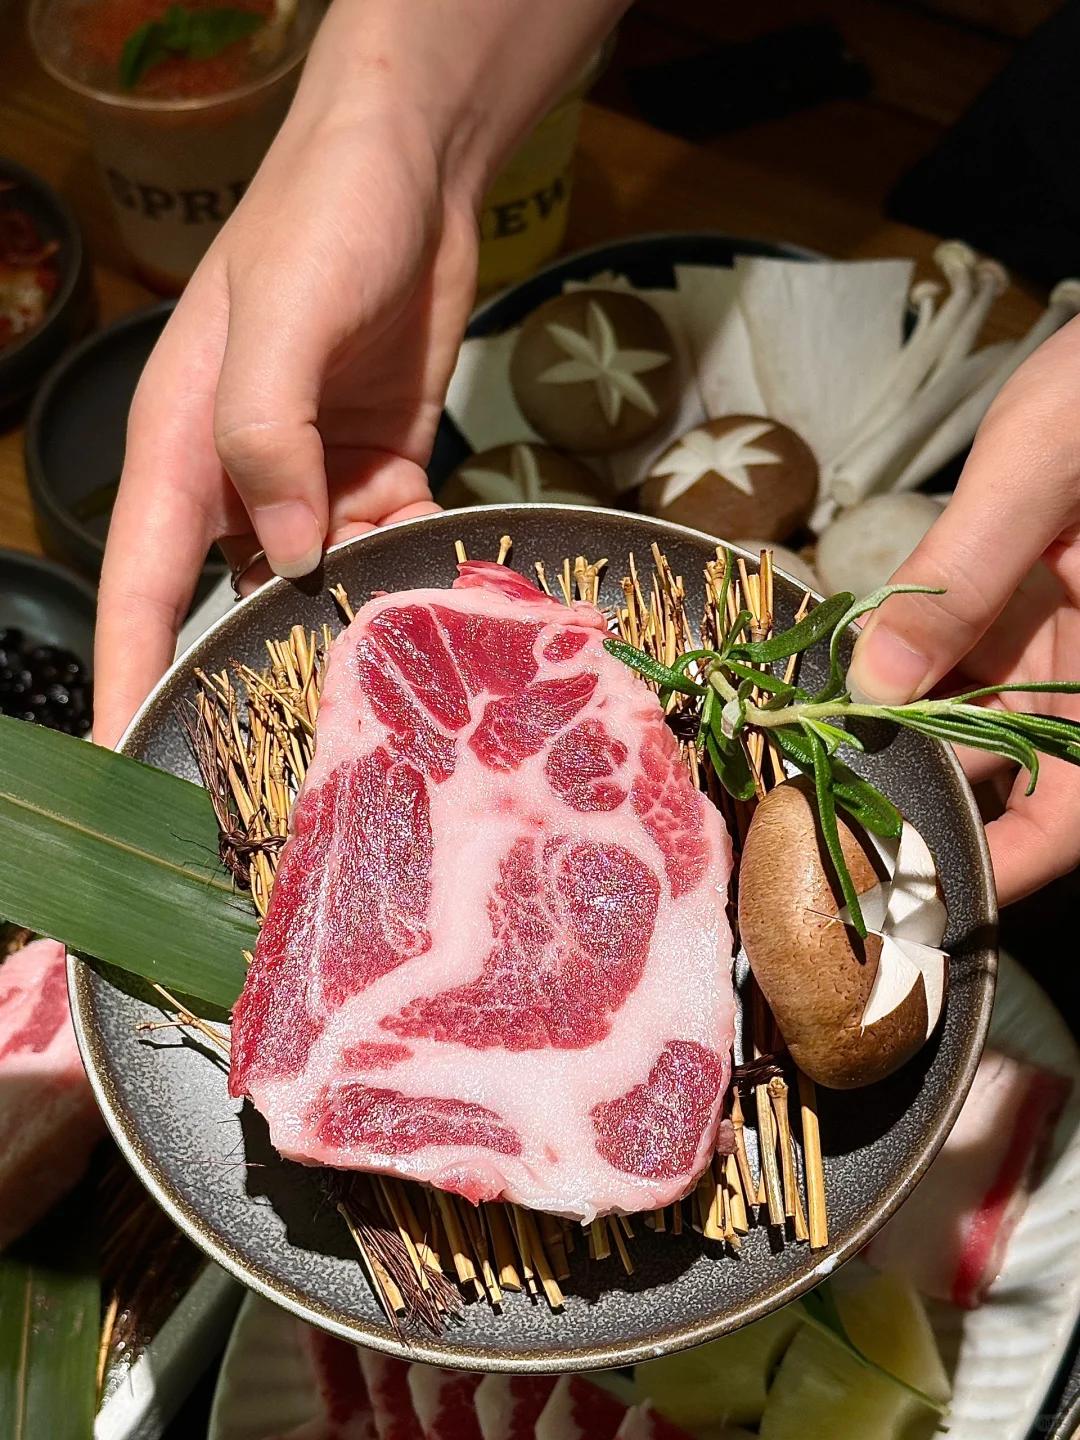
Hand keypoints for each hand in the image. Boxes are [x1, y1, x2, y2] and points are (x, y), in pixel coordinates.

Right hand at [94, 101, 472, 747]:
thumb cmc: (322, 223)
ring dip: (358, 624)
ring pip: (325, 584)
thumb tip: (291, 555)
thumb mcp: (281, 321)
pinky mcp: (381, 470)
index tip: (122, 762)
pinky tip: (447, 578)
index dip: (128, 680)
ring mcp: (314, 480)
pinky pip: (393, 541)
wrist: (413, 173)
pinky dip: (416, 563)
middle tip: (294, 764)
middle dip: (256, 678)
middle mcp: (240, 481)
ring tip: (397, 687)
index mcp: (181, 453)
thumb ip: (271, 435)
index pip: (138, 590)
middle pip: (231, 605)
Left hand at [848, 314, 1079, 905]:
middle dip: (916, 802)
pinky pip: (949, 656)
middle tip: (814, 831)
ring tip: (800, 765)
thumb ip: (964, 576)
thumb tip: (876, 684)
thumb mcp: (1039, 467)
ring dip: (890, 738)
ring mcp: (1047, 636)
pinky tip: (829, 682)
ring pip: (963, 719)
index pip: (1072, 816)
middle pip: (1004, 776)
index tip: (919, 913)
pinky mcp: (1013, 600)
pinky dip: (894, 674)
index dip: (1004, 873)